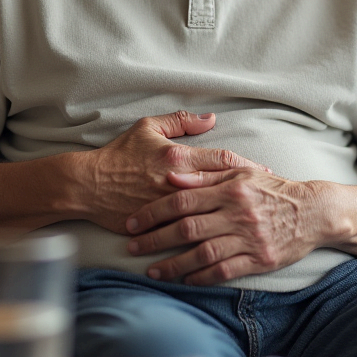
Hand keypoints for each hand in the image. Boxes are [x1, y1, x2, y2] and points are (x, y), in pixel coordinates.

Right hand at [73, 111, 270, 233]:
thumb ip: (180, 122)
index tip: (265, 172)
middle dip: (247, 193)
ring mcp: (169, 207)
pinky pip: (189, 232)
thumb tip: (210, 118)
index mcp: (177, 157)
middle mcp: (177, 183)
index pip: (222, 160)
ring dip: (232, 216)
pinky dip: (209, 234)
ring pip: (210, 213)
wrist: (88, 185)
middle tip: (268, 197)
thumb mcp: (146, 128)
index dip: (247, 166)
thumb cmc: (118, 155)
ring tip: (252, 220)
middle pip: (222, 188)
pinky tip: (224, 238)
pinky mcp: (159, 226)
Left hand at [124, 168, 330, 284]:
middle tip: (132, 248)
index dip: (153, 212)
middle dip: (154, 239)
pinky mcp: (260, 260)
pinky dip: (202, 277)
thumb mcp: (241, 173)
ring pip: (202, 254)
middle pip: (186, 228)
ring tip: (153, 271)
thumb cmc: (273, 190)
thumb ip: (205, 175)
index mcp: (229, 189)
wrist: (313, 212)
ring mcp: (249, 238)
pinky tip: (186, 281)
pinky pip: (225, 271)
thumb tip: (171, 176)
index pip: (182, 200)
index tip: (132, 222)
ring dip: (174, 264)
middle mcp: (237, 213)